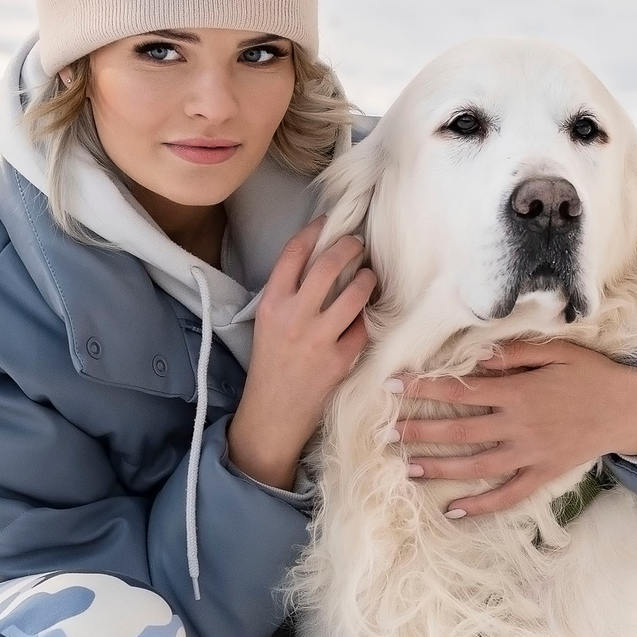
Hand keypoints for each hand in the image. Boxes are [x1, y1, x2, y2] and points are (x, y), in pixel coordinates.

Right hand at [228, 219, 374, 489]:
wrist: (271, 415)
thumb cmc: (270, 366)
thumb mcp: (266, 324)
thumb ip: (287, 294)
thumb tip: (319, 261)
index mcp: (271, 304)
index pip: (293, 254)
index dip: (314, 231)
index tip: (328, 222)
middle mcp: (293, 317)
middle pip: (329, 264)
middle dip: (350, 246)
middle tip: (358, 243)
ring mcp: (318, 339)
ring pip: (355, 292)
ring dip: (367, 278)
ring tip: (369, 276)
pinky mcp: (339, 360)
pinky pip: (363, 327)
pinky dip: (367, 318)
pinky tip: (367, 314)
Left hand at [391, 340, 636, 519]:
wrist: (629, 410)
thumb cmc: (592, 375)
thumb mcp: (558, 352)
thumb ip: (517, 353)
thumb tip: (479, 356)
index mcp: (520, 392)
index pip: (462, 391)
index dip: (426, 389)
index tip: (394, 387)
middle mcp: (520, 425)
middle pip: (460, 430)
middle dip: (420, 432)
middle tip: (386, 434)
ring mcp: (530, 454)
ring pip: (476, 465)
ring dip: (440, 468)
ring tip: (407, 469)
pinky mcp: (542, 474)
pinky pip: (508, 495)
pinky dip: (481, 506)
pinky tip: (454, 511)